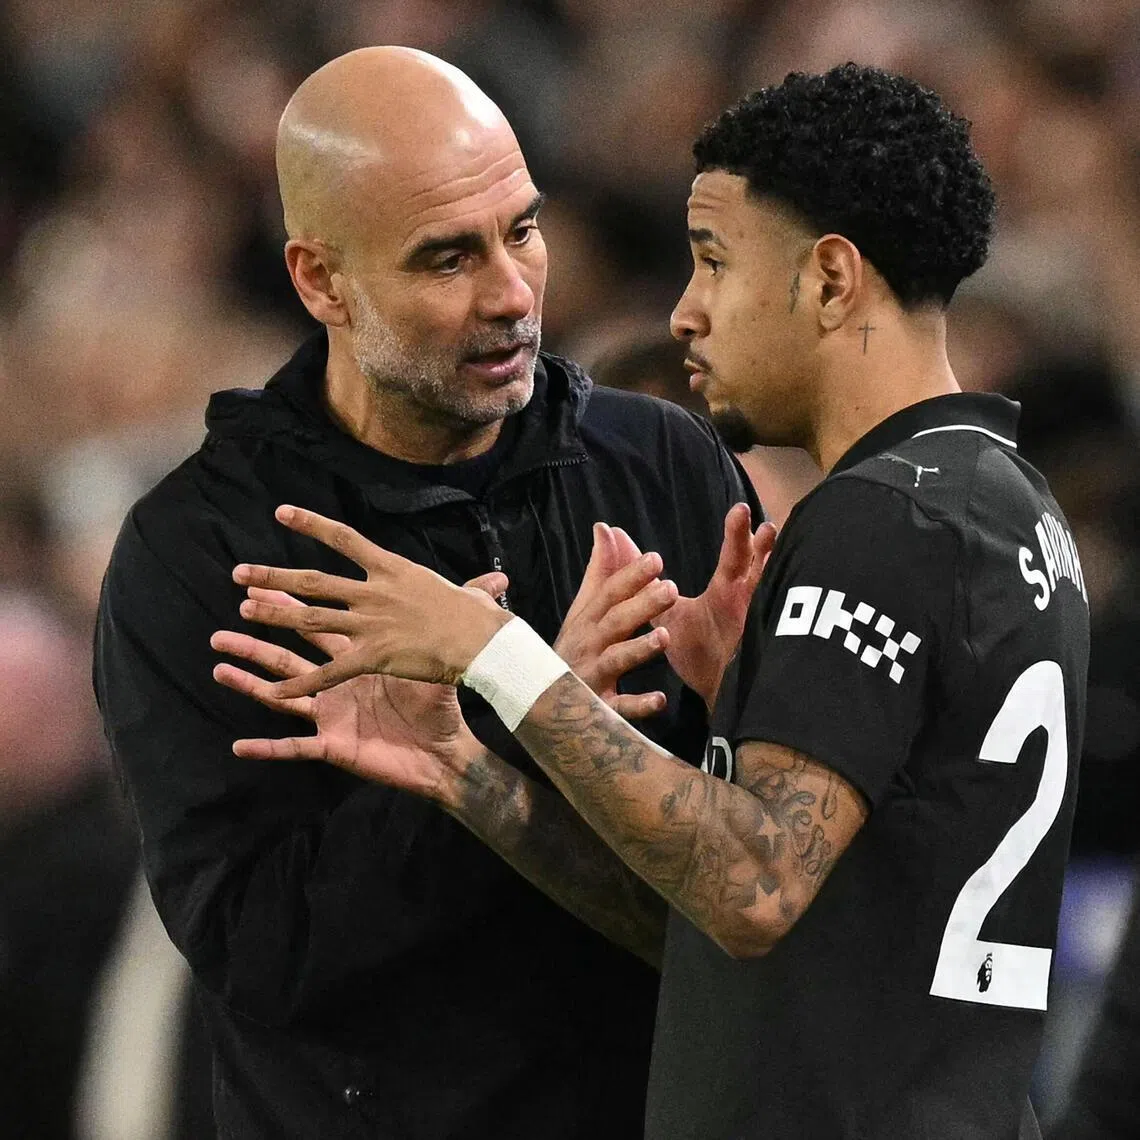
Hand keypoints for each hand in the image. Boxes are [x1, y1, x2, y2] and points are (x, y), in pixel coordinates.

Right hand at [212, 584, 495, 800]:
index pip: (318, 626)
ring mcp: (331, 716)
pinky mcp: (334, 746)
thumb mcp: (432, 661)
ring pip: (281, 698)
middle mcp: (337, 686)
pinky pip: (296, 749)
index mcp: (357, 660)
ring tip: (219, 668)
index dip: (292, 605)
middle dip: (260, 636)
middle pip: (290, 656)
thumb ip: (431, 624)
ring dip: (250, 684)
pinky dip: (268, 748)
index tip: (264, 584)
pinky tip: (240, 746)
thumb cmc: (439, 707)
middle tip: (232, 614)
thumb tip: (460, 584)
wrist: (445, 753)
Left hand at [231, 506, 511, 697]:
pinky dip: (299, 684)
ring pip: (310, 618)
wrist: (481, 642)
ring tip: (243, 611)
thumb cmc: (480, 619)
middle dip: (274, 577)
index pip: (345, 539)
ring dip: (275, 614)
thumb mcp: (474, 595)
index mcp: (393, 570)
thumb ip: (474, 589)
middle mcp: (374, 593)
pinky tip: (273, 690)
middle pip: (314, 581)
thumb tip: (495, 584)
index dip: (311, 525)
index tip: (281, 513)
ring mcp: (369, 625)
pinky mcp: (371, 658)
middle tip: (240, 574)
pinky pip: (327, 673)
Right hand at [554, 523, 675, 718]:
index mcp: (587, 620)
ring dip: (639, 649)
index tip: (656, 559)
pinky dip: (639, 705)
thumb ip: (599, 571)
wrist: (542, 704)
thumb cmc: (573, 648)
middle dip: (641, 605)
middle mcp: (588, 645)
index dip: (630, 575)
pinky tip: (660, 699)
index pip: (609, 593)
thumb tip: (604, 528)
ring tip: (665, 636)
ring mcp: (591, 677)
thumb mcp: (583, 609)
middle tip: (671, 589)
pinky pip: (619, 708)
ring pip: (615, 661)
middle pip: (615, 622)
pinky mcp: (598, 709)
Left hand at [613, 505, 775, 710]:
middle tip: (759, 523)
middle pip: (754, 571)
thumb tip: (614, 537)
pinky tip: (778, 628)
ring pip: (767, 602)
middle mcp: (747, 603)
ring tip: (774, 558)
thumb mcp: (667, 610)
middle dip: (758, 550)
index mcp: (729, 590)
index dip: (738, 536)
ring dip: (770, 588)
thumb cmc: (697, 648)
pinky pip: (768, 640)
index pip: (735, 557)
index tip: (740, 509)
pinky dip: (778, 631)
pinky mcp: (756, 655)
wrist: (712, 693)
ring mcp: (756, 628)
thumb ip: (645, 579)